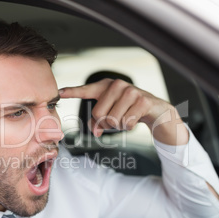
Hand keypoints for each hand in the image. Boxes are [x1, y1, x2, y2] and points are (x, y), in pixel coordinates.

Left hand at [59, 78, 187, 144]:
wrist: (158, 112)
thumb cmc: (131, 111)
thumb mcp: (112, 114)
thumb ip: (99, 121)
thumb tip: (94, 130)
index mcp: (106, 87)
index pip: (86, 89)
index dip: (73, 91)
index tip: (60, 92)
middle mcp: (117, 85)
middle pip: (98, 114)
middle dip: (105, 124)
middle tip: (116, 121)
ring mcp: (130, 91)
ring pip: (112, 120)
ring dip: (119, 126)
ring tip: (127, 118)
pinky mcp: (142, 101)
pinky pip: (126, 123)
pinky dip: (129, 127)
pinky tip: (136, 119)